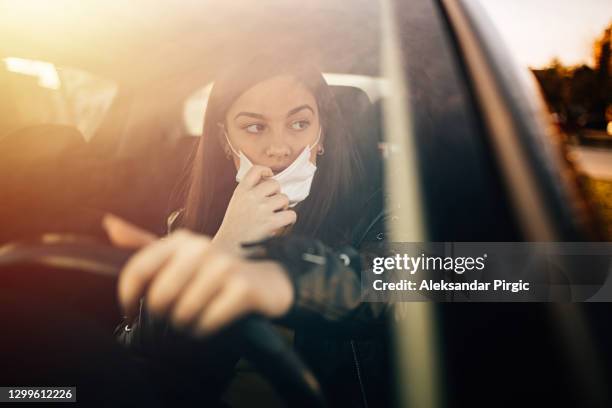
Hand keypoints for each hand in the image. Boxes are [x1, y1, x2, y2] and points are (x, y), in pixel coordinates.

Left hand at [103, 214, 293, 335]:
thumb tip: (109, 225)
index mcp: (181, 240)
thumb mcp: (181, 256)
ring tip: (197, 316)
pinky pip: (206, 323)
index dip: (128, 298)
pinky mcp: (242, 289)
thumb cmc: (216, 274)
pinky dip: (205, 329)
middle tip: (175, 316)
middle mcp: (202, 248)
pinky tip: (212, 321)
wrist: (266, 282)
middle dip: (163, 317)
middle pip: (158, 298)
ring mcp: (224, 267)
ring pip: (182, 314)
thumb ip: (145, 244)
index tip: (131, 313)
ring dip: (186, 325)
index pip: (138, 270)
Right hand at [213, 165, 296, 253]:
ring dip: (283, 207)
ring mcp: (261, 209)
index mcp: (241, 191)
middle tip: (272, 205)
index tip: (269, 175)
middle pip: (275, 184)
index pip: (255, 170)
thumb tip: (271, 185)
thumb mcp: (236, 204)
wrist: (229, 247)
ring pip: (284, 198)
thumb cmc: (234, 228)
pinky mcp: (270, 222)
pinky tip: (282, 224)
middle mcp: (251, 197)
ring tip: (276, 215)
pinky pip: (291, 214)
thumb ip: (249, 193)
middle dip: (277, 194)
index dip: (265, 171)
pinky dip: (290, 220)